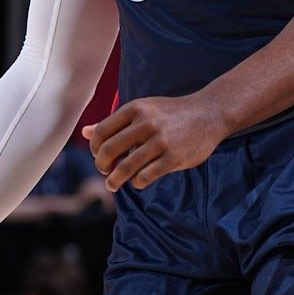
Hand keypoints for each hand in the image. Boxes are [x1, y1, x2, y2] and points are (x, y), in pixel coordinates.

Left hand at [83, 93, 227, 191]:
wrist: (209, 113)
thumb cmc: (171, 114)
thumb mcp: (143, 110)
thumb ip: (115, 122)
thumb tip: (84, 132)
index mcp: (135, 109)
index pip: (102, 132)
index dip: (95, 148)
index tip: (99, 156)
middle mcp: (146, 123)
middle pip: (108, 150)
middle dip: (101, 166)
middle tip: (104, 172)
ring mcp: (160, 141)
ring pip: (125, 167)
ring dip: (114, 180)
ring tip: (113, 185)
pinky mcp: (173, 158)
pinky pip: (145, 176)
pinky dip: (137, 183)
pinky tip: (138, 181)